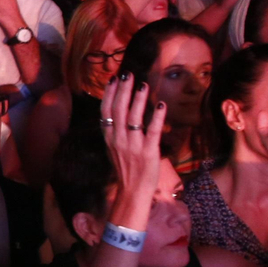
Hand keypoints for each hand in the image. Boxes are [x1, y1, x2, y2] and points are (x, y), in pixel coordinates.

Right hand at [99, 72, 165, 210]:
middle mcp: (118, 139)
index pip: (105, 111)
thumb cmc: (125, 169)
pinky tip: (161, 105)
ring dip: (138, 99)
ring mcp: (133, 146)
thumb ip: (115, 131)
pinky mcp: (149, 152)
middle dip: (123, 90)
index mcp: (109, 138)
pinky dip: (157, 117)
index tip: (113, 79)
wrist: (132, 191)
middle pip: (118, 110)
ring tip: (143, 84)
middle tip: (128, 74)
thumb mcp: (113, 148)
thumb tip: (119, 111)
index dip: (108, 94)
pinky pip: (152, 131)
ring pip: (133, 117)